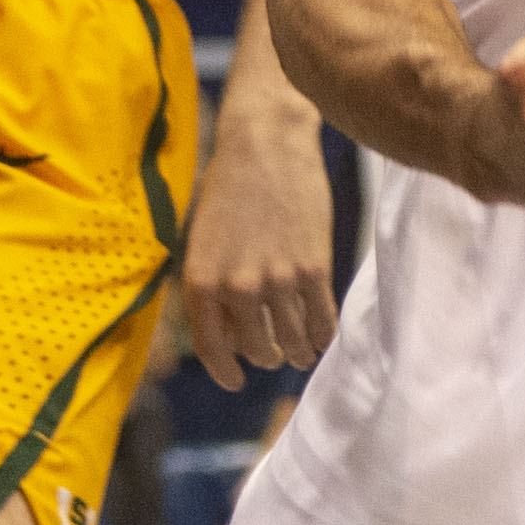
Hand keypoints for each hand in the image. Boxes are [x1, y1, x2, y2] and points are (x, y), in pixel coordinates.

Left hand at [184, 82, 337, 391]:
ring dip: (297, 351)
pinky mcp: (314, 266)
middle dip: (266, 356)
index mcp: (201, 281)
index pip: (212, 348)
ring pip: (292, 337)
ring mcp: (278, 278)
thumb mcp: (204, 240)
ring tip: (300, 353)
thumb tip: (230, 328)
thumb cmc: (231, 185)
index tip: (236, 381)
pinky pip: (321, 318)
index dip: (226, 372)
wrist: (267, 142)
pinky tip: (322, 337)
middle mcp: (236, 287)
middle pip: (256, 347)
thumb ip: (213, 285)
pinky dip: (323, 334)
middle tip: (273, 356)